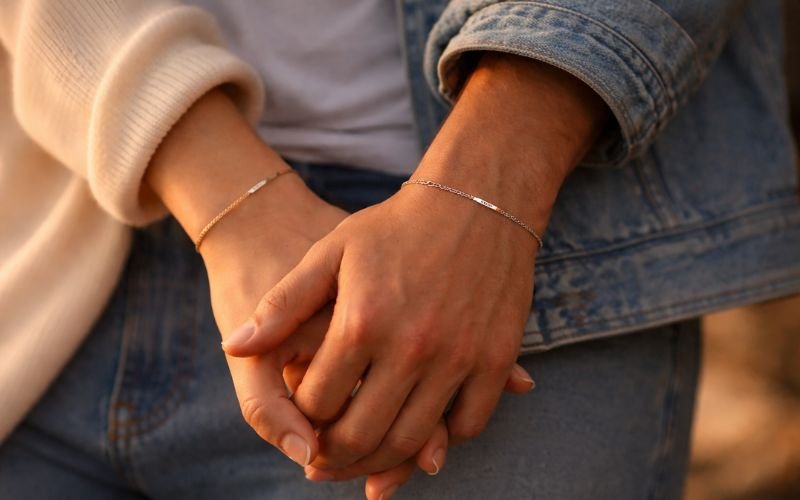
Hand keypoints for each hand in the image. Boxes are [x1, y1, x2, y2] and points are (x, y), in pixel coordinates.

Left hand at [223, 180, 538, 476]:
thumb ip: (282, 305)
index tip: (305, 413)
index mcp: (361, 321)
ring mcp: (458, 356)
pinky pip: (469, 423)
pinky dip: (442, 438)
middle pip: (360, 434)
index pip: (317, 401)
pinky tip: (422, 431)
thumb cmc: (395, 226)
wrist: (476, 200)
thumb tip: (233, 349)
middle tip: (325, 457)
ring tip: (365, 458)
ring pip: (412, 441)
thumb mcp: (331, 252)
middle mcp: (410, 346)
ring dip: (382, 462)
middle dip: (333, 455)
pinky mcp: (496, 359)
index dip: (303, 415)